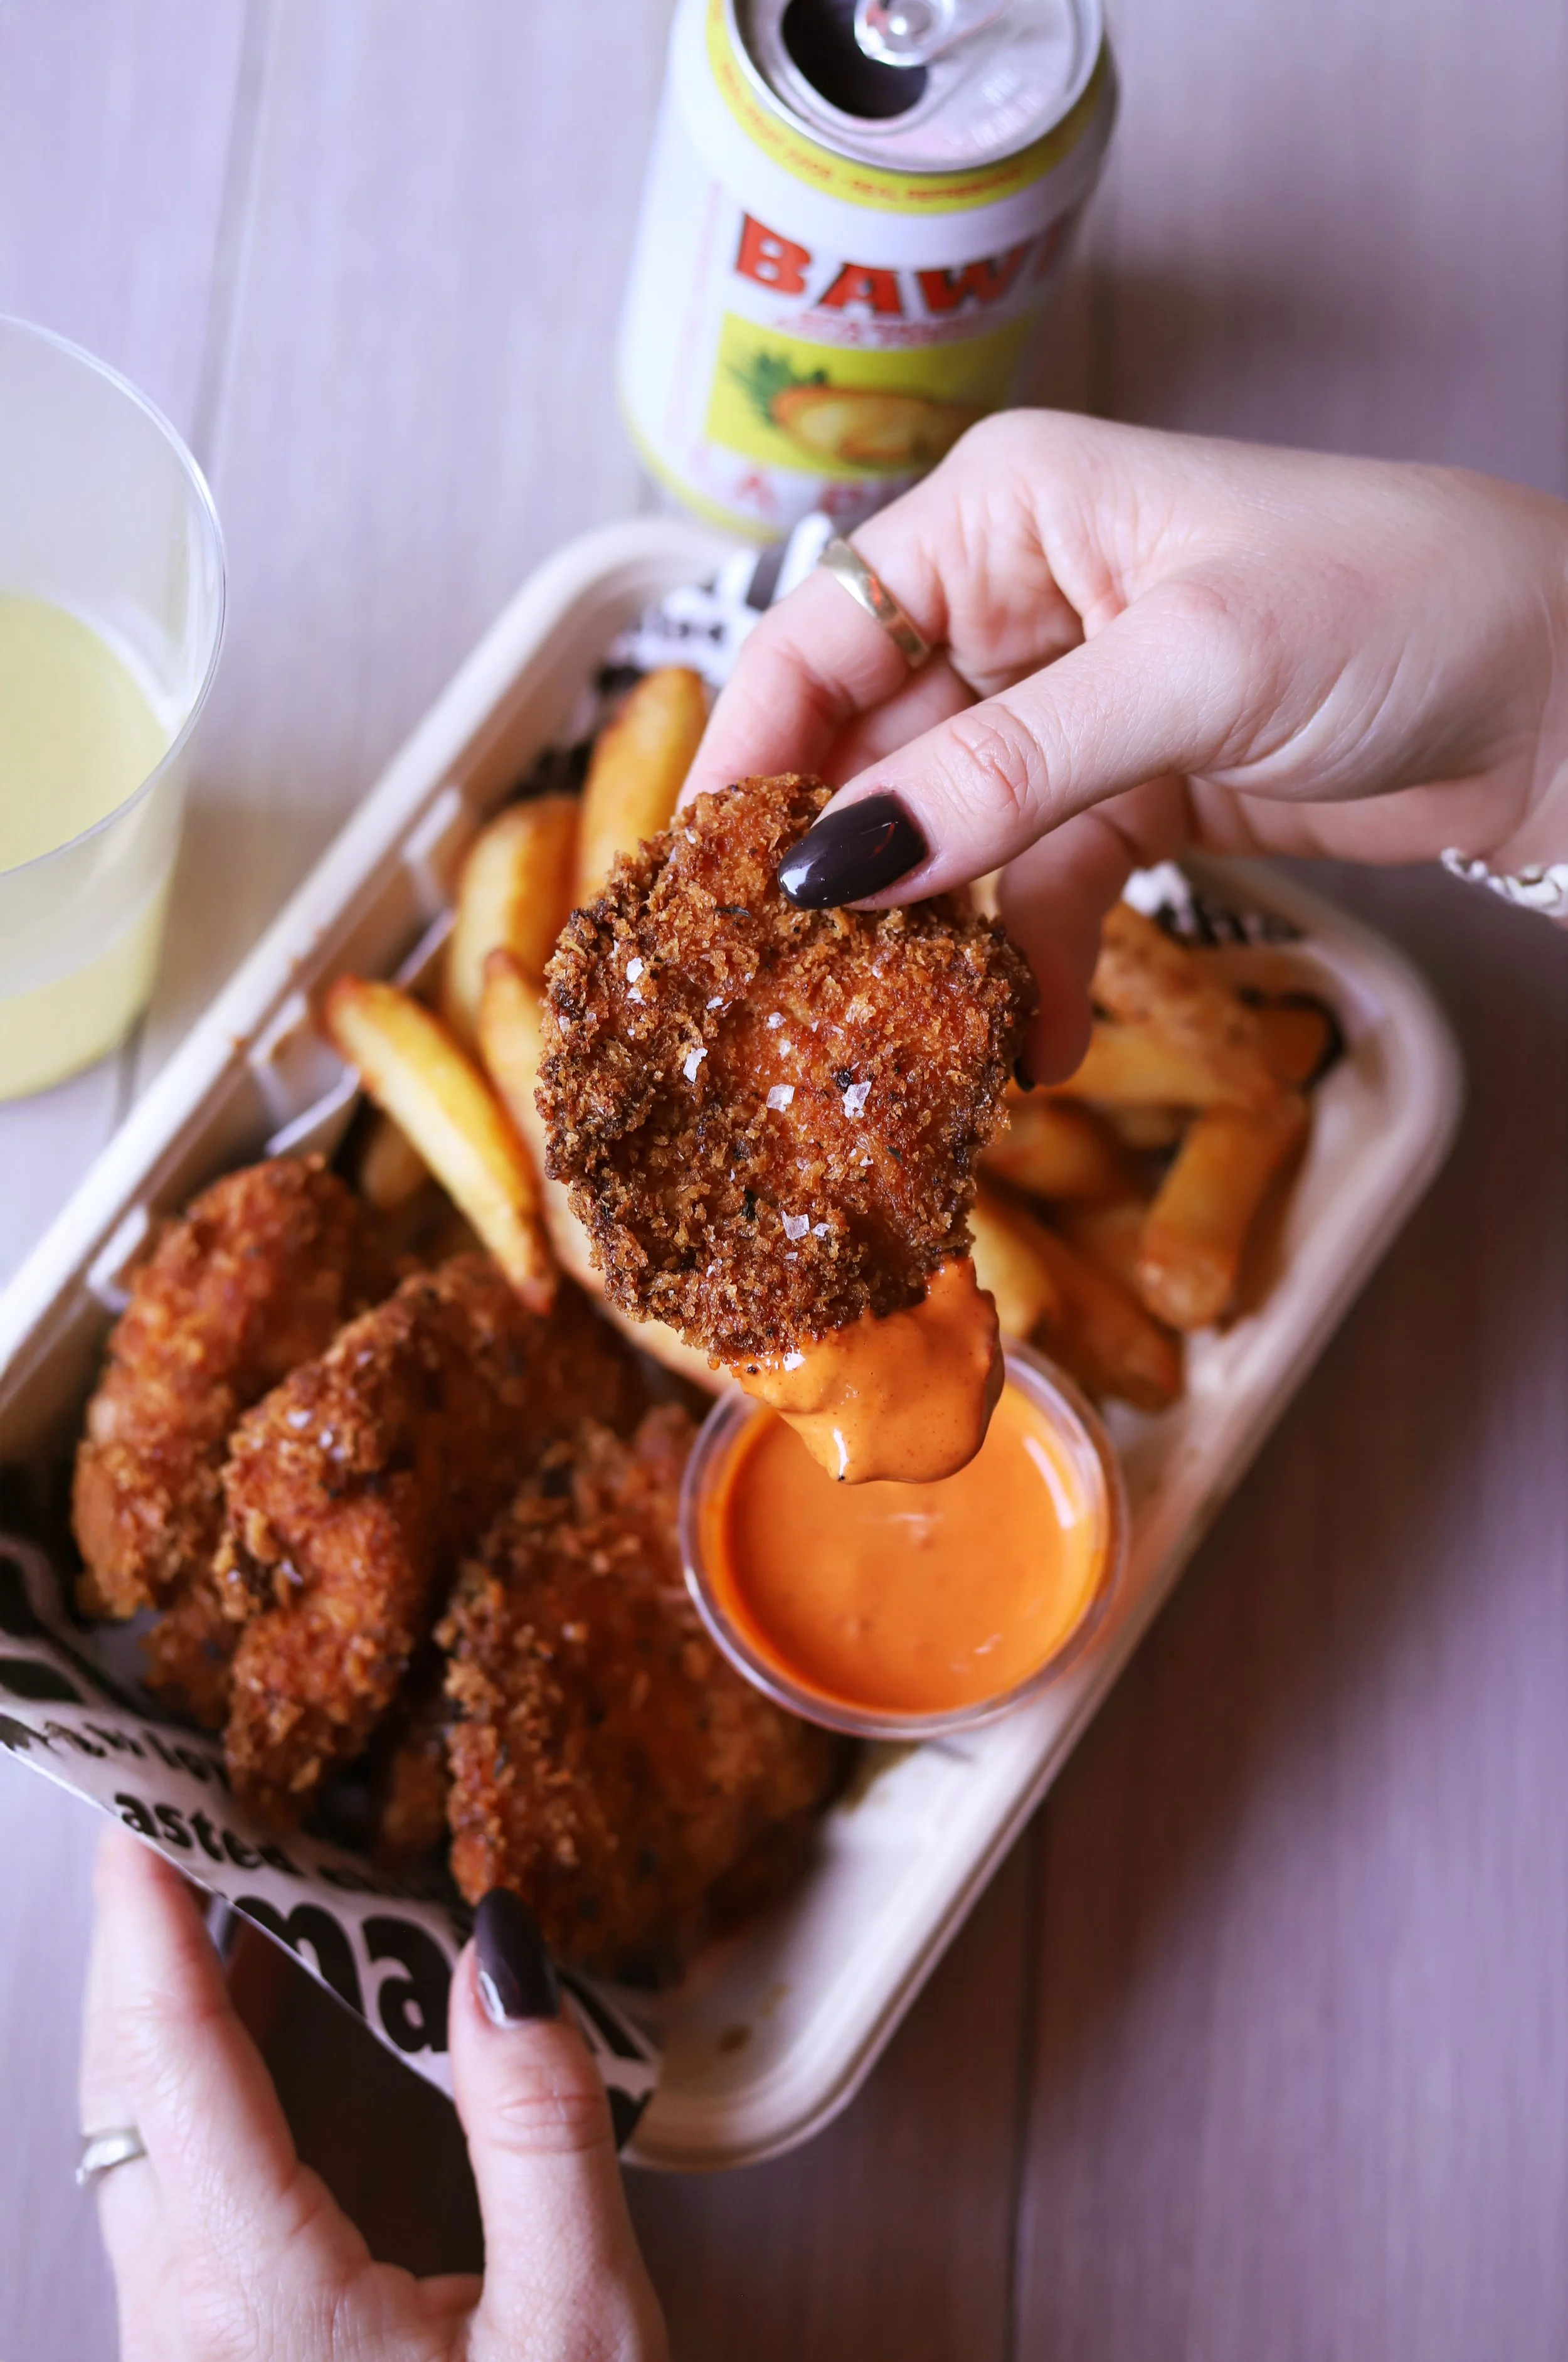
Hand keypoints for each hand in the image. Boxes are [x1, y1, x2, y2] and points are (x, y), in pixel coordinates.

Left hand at [79, 1827, 666, 2361]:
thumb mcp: (576, 2334)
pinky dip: (225, 2065)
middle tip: (199, 1799)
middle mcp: (188, 2315)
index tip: (140, 1795)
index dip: (148, 1912)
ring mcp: (191, 2338)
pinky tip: (293, 2008)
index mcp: (261, 2297)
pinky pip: (190, 2173)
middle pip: (132, 2078)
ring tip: (253, 1870)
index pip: (172, 2055)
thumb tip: (498, 1954)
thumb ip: (536, 2132)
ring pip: (150, 2126)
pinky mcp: (221, 2349)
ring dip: (188, 1995)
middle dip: (151, 1928)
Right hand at [687, 411, 1567, 1074]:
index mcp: (1003, 513)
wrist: (1566, 686)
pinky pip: (1044, 887)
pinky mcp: (1131, 789)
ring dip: (933, 935)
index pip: (819, 637)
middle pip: (869, 745)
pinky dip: (1036, 965)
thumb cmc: (1399, 604)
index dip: (750, 759)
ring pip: (950, 831)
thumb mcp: (1189, 675)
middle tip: (782, 993)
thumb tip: (840, 864)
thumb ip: (1007, 771)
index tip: (699, 886)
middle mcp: (1017, 598)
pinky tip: (1031, 1046)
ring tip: (899, 1043)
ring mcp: (1072, 702)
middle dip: (837, 870)